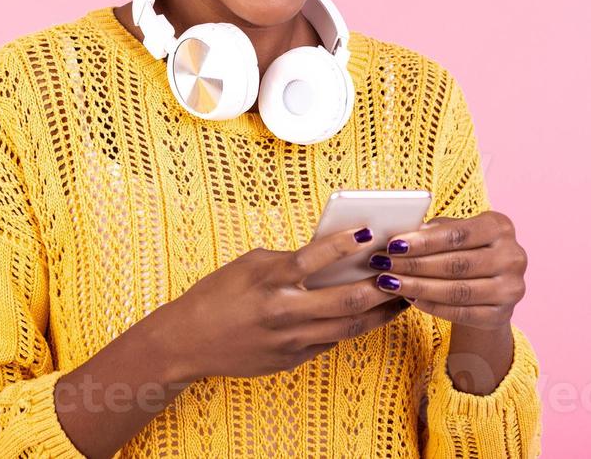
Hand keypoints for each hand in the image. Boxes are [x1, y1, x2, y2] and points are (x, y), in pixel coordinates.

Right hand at [154, 226, 411, 382]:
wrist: (188, 340)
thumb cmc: (219, 294)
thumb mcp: (250, 265)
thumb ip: (289, 260)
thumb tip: (331, 254)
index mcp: (269, 280)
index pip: (314, 258)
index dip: (344, 243)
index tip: (368, 232)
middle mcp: (283, 312)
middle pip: (346, 300)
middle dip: (381, 287)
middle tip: (402, 272)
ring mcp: (290, 340)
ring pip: (349, 326)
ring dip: (380, 312)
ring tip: (401, 297)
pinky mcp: (292, 359)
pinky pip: (332, 340)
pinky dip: (353, 326)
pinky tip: (370, 315)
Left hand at [367, 211, 525, 329]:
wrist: (490, 287)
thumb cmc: (464, 251)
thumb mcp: (454, 234)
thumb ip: (432, 231)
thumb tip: (397, 234)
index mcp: (501, 226)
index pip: (458, 234)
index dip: (423, 241)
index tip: (393, 245)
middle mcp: (513, 256)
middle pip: (456, 264)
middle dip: (414, 265)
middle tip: (383, 266)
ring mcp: (512, 288)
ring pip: (457, 290)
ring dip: (418, 287)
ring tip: (389, 283)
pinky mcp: (502, 315)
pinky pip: (461, 312)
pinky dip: (432, 306)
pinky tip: (410, 299)